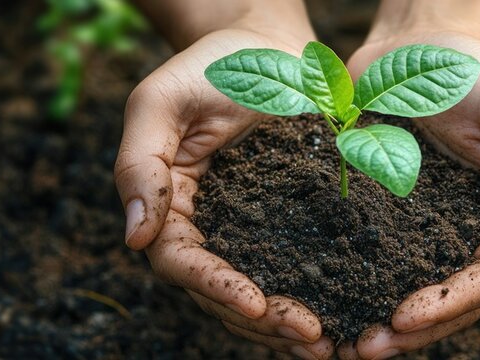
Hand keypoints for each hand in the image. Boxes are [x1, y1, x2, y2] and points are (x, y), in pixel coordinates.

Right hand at [114, 26, 332, 358]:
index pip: (182, 261)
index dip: (216, 287)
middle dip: (263, 319)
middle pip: (223, 290)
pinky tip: (345, 313)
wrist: (266, 43)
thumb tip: (134, 239)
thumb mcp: (161, 102)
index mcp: (170, 204)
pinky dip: (316, 294)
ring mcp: (248, 227)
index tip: (257, 303)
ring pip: (260, 291)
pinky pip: (296, 266)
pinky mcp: (288, 220)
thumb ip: (140, 166)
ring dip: (288, 324)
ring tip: (330, 345)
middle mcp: (207, 225)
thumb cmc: (209, 64)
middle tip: (311, 338)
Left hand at [338, 30, 479, 358]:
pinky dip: (350, 286)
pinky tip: (321, 304)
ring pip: (406, 290)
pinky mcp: (379, 214)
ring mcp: (420, 228)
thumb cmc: (478, 73)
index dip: (452, 304)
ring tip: (344, 347)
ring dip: (381, 324)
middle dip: (411, 331)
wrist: (418, 45)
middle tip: (366, 349)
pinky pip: (367, 258)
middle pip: (447, 301)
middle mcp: (462, 232)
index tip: (406, 317)